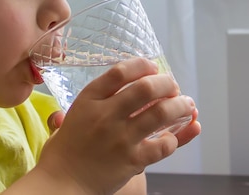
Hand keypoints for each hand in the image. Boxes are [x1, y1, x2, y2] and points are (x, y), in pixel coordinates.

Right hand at [37, 57, 196, 193]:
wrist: (61, 183)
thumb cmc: (64, 150)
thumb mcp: (71, 116)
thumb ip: (93, 101)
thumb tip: (116, 86)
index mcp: (89, 100)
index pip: (121, 72)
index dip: (143, 65)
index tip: (153, 67)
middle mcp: (106, 115)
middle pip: (146, 88)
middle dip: (167, 83)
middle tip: (174, 87)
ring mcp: (121, 138)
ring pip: (161, 114)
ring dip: (180, 106)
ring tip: (187, 105)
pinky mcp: (132, 161)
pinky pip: (163, 145)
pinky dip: (176, 138)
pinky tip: (176, 135)